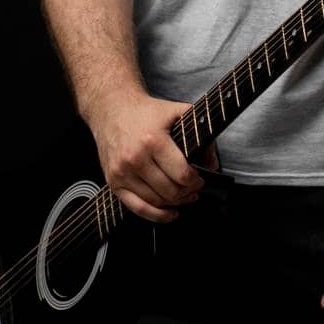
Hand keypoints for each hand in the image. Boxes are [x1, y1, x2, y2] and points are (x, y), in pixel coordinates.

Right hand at [88, 92, 219, 223]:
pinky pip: (137, 208)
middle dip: (188, 193)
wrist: (111, 108)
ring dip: (175, 203)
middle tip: (194, 188)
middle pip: (170, 191)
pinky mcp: (113, 181)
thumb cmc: (146, 112)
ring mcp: (122, 172)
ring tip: (184, 195)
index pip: (182, 175)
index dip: (196, 181)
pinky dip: (156, 215)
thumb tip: (212, 164)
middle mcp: (135, 159)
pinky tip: (170, 212)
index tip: (200, 179)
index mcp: (153, 141)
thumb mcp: (177, 113)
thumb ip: (200, 134)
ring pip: (156, 201)